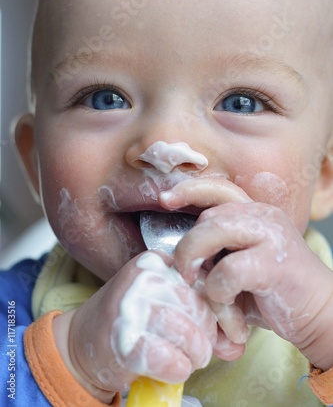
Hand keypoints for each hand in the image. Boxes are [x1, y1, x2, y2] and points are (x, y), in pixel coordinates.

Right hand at [53, 251, 216, 399]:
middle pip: (199, 308)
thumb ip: (202, 318)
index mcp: (156, 261)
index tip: (229, 333)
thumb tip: (237, 344)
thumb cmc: (133, 321)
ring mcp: (129, 306)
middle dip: (208, 338)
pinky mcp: (123, 340)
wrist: (83, 342)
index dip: (223, 311)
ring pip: (189, 335)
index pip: (206, 281)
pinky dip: (178, 370)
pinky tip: (172, 368)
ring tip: (188, 360)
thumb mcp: (166, 306)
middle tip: (201, 351)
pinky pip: (171, 361)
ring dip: (195, 356)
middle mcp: (142, 278)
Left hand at [160, 177, 332, 369]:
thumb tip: (174, 256)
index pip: (218, 189)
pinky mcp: (274, 264)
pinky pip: (228, 270)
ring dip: (196, 260)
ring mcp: (271, 236)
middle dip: (187, 246)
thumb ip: (214, 252)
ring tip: (199, 284)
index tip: (164, 200)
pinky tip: (228, 305)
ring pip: (213, 231)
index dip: (189, 190)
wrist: (318, 314)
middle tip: (186, 273)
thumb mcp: (239, 263)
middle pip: (207, 217)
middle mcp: (263, 217)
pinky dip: (218, 291)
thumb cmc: (272, 290)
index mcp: (254, 213)